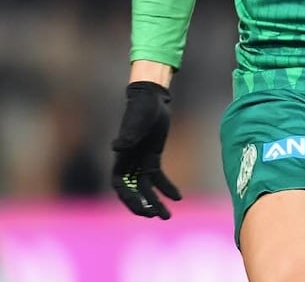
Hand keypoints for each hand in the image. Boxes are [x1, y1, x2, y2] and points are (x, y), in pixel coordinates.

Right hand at [111, 81, 180, 218]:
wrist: (151, 99)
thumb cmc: (141, 109)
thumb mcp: (137, 121)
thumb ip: (129, 135)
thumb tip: (116, 147)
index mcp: (121, 157)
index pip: (120, 185)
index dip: (129, 198)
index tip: (142, 208)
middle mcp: (128, 163)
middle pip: (133, 191)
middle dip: (143, 205)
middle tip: (156, 216)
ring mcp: (140, 161)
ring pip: (146, 188)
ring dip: (155, 202)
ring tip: (167, 215)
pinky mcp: (152, 157)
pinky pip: (157, 177)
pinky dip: (166, 187)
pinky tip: (178, 197)